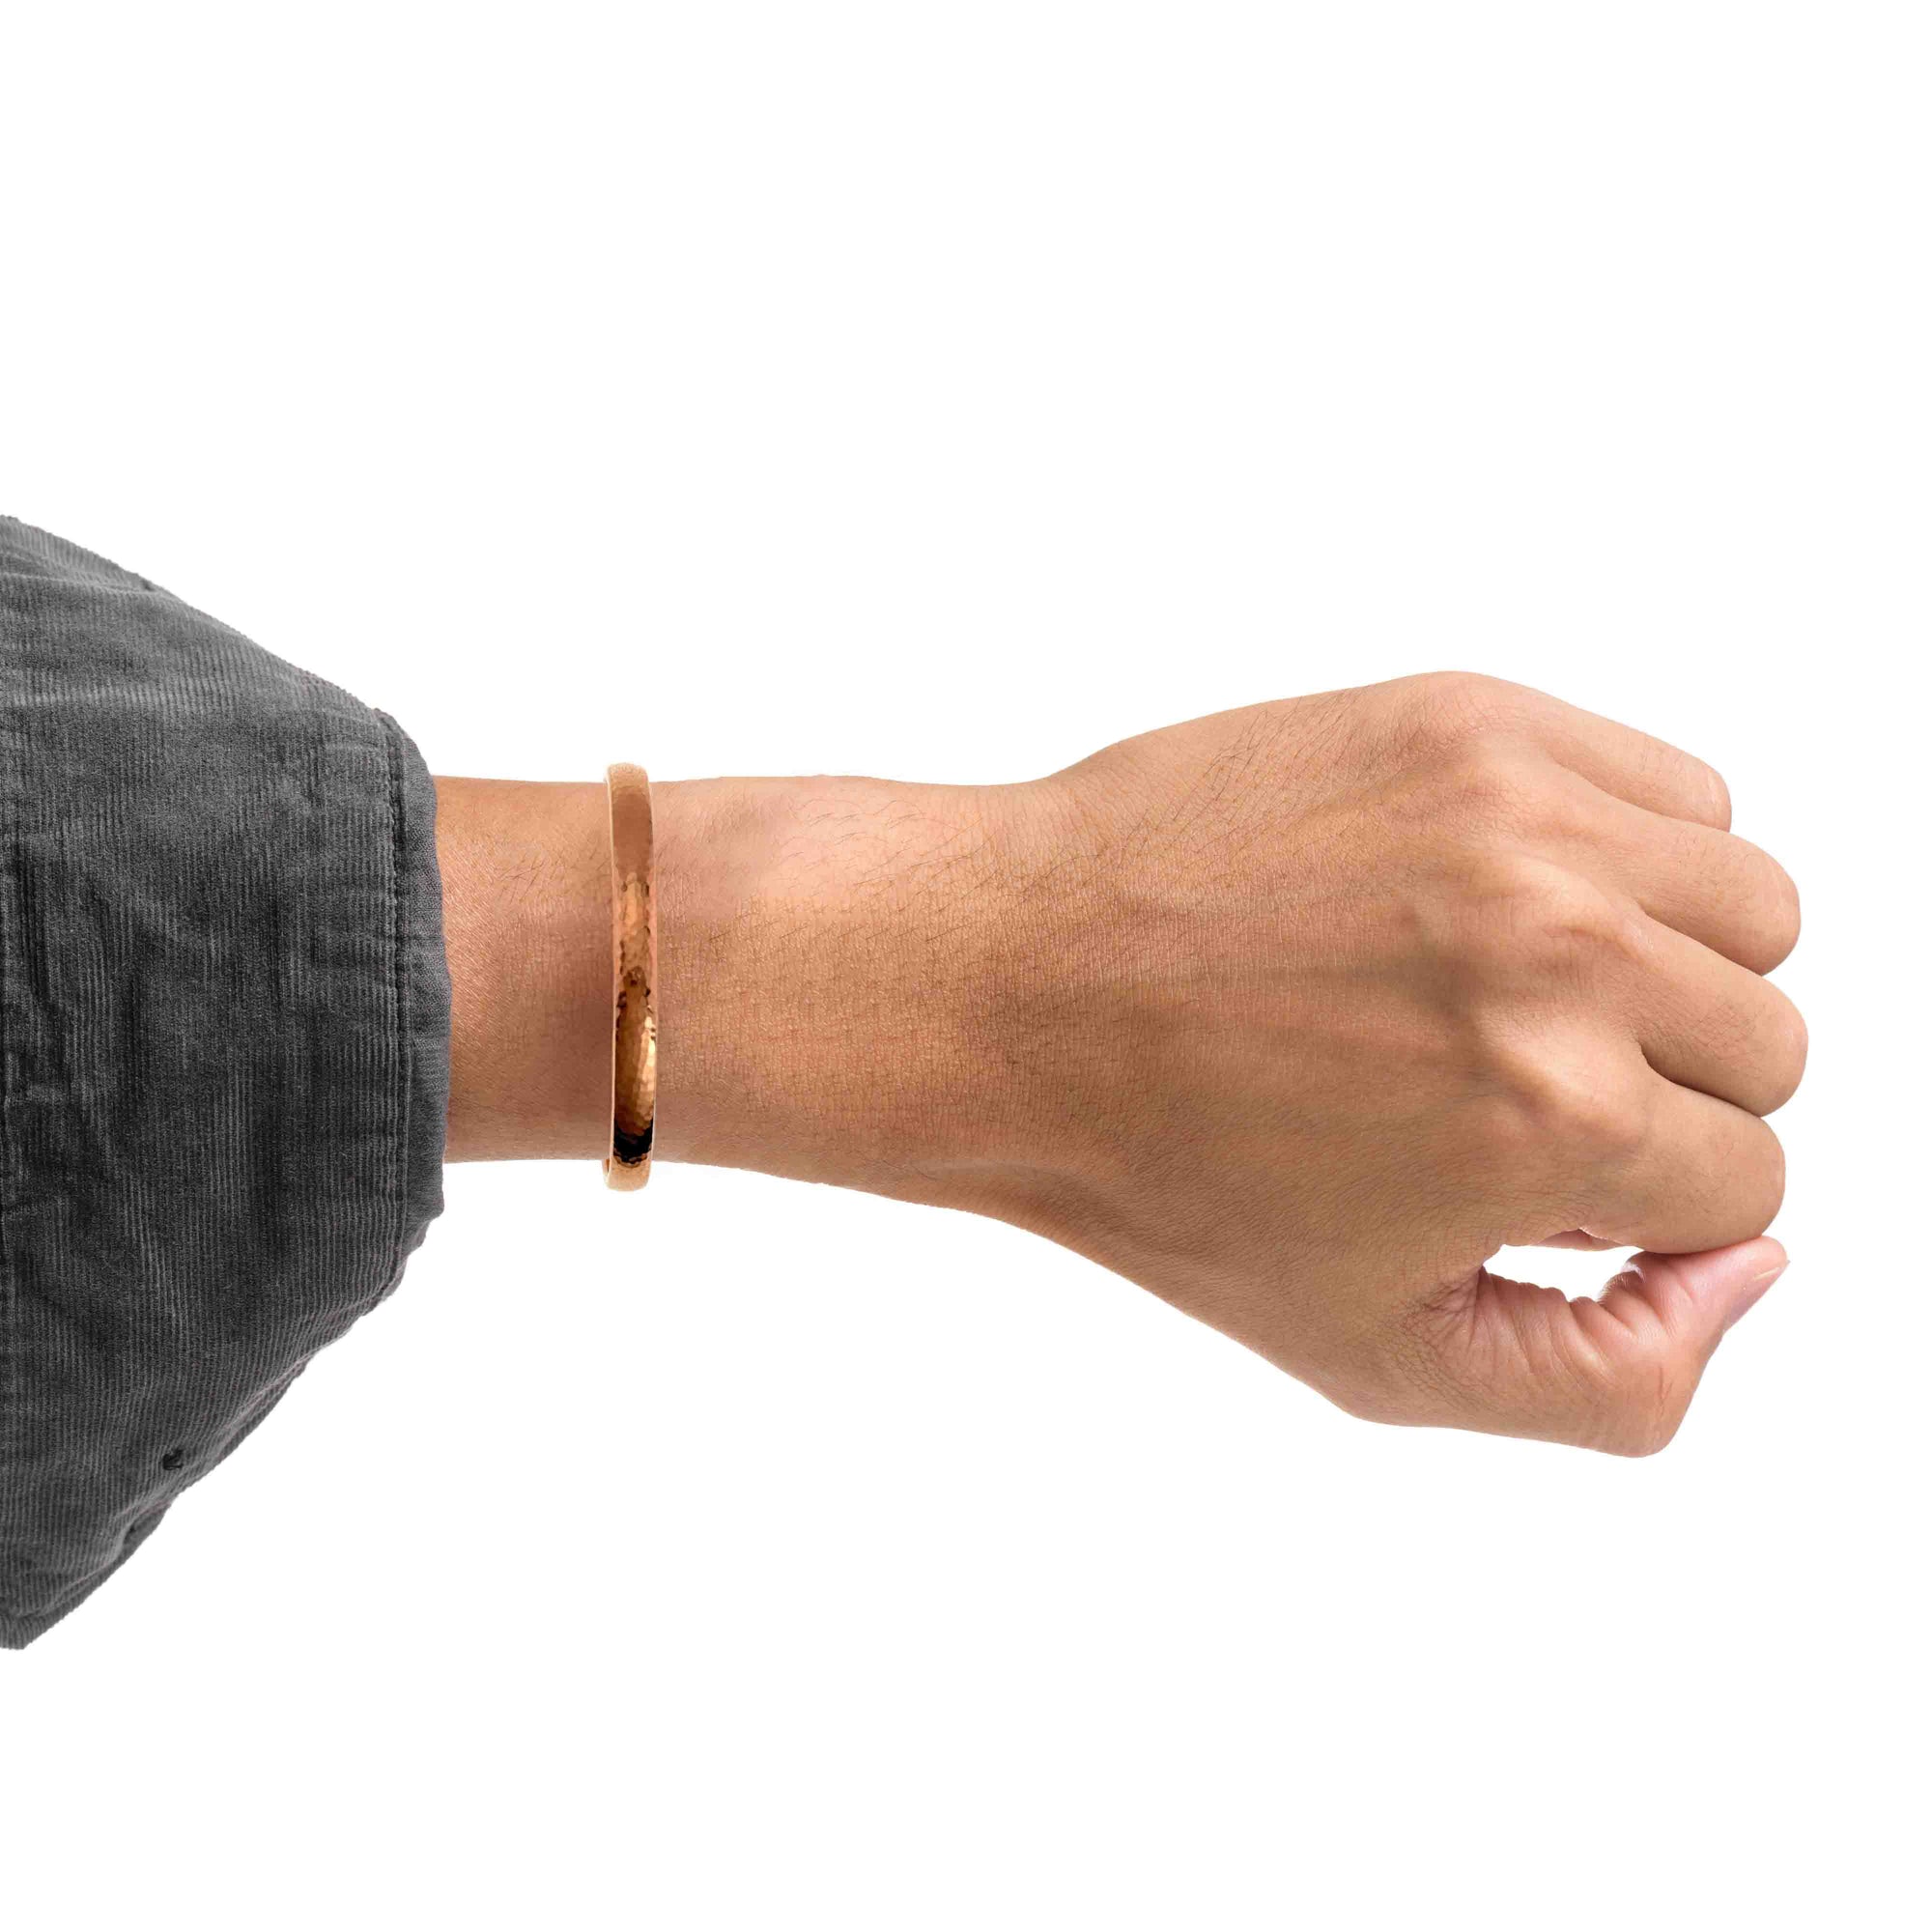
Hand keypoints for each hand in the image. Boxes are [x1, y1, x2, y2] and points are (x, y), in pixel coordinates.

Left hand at [449, 672, 1804, 1453]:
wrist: (1008, 987)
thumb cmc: (1163, 1172)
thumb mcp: (1380, 1355)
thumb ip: (1614, 1377)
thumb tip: (1754, 1268)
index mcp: (1550, 1117)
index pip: (1748, 1183)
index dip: (1629, 1204)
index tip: (1514, 1178)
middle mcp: (1559, 948)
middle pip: (1768, 1044)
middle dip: (1658, 1094)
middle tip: (1502, 1090)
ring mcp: (1519, 814)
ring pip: (1749, 908)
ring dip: (1664, 969)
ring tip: (1511, 993)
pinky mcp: (1473, 718)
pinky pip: (1674, 789)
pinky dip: (1623, 851)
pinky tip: (1496, 900)